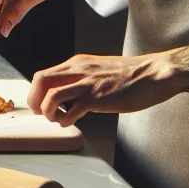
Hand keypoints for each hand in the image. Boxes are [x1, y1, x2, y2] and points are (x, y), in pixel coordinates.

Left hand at [27, 53, 182, 126]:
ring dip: (48, 112)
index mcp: (77, 63)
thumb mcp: (98, 70)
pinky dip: (66, 121)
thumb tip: (68, 94)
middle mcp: (79, 70)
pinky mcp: (99, 97)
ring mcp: (88, 83)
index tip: (39, 105)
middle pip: (40, 81)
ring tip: (56, 120)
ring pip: (52, 95)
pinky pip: (72, 111)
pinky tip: (71, 123)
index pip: (43, 74)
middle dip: (34, 101)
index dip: (35, 92)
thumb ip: (81, 78)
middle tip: (41, 114)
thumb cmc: (130, 75)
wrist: (154, 73)